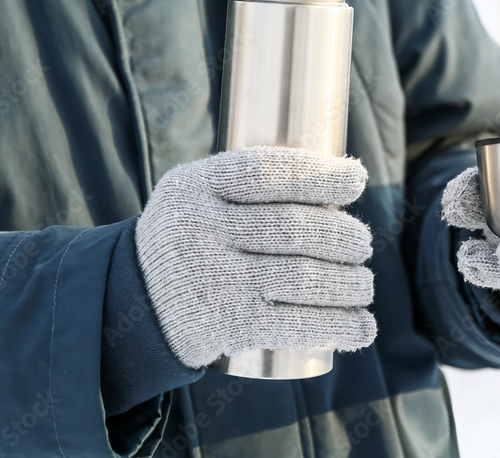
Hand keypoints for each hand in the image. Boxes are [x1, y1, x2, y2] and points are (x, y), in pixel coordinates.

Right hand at [135, 146, 376, 368]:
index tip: (357, 180)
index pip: (263, 172)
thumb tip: (344, 176)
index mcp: (194, 187)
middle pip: (291, 228)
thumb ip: (249, 179)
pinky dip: (338, 326)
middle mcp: (200, 230)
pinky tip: (363, 327)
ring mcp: (214, 280)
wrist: (134, 303)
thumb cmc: (189, 236)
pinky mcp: (227, 325)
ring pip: (300, 276)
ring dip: (348, 282)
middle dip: (342, 236)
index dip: (319, 174)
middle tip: (363, 244)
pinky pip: (293, 325)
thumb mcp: (195, 192)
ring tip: (364, 284)